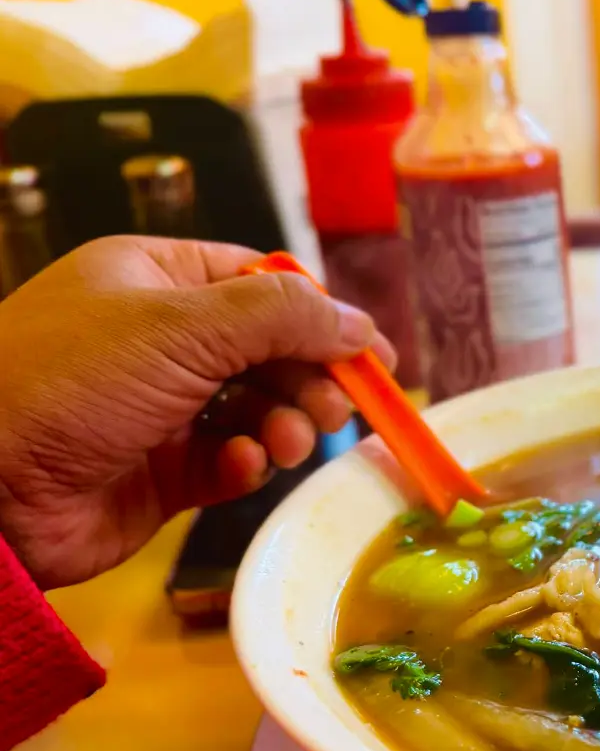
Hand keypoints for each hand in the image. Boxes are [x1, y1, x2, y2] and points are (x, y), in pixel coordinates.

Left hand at [0, 236, 394, 588]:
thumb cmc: (72, 380)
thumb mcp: (184, 325)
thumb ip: (284, 316)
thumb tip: (361, 324)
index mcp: (158, 278)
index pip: (263, 283)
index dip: (323, 317)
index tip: (375, 356)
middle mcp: (160, 337)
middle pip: (271, 349)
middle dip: (311, 378)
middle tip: (337, 410)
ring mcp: (161, 406)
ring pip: (260, 407)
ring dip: (288, 424)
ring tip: (290, 444)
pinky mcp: (162, 472)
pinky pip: (230, 460)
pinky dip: (247, 464)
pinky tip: (241, 468)